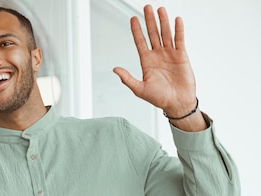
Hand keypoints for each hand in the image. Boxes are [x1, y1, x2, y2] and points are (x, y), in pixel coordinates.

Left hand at [113, 5, 206, 131]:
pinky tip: (176, 20)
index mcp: (146, 61)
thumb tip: (115, 69)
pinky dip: (178, 30)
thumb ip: (127, 78)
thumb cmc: (159, 98)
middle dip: (149, 20)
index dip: (137, 30)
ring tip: (160, 9)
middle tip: (146, 7)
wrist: (177, 103)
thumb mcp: (139, 89)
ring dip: (163, 21)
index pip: (140, 41)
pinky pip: (179, 40)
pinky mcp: (182, 56)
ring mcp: (170, 54)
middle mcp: (157, 55)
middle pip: (152, 33)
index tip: (133, 19)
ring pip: (165, 34)